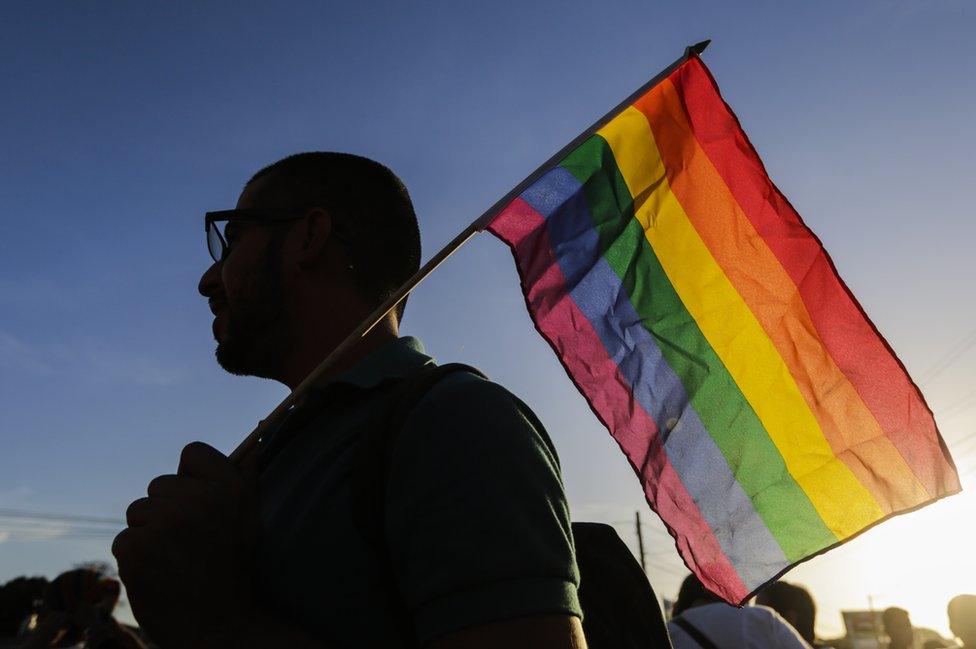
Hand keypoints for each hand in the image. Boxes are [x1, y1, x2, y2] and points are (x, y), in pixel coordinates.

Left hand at [112, 442, 260, 647]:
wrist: (220, 629)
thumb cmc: (235, 573)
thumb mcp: (251, 523)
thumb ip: (248, 482)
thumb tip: (252, 448)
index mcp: (228, 487)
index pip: (191, 453)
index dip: (191, 478)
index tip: (198, 503)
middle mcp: (197, 500)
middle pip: (158, 485)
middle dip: (167, 509)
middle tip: (188, 543)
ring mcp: (164, 524)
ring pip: (137, 512)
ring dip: (148, 534)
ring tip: (173, 560)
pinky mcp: (136, 549)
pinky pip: (123, 539)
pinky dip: (135, 558)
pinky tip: (158, 575)